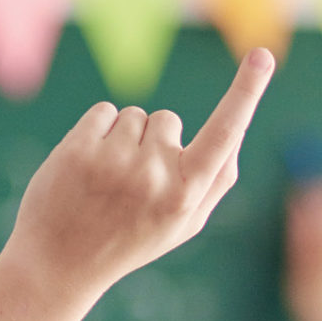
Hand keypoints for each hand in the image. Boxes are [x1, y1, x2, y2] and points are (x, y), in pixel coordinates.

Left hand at [2, 49, 274, 297]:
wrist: (59, 264)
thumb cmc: (130, 239)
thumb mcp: (183, 225)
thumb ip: (215, 182)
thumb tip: (236, 135)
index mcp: (187, 197)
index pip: (225, 135)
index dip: (246, 93)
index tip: (263, 56)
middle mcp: (154, 177)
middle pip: (169, 121)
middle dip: (156, 141)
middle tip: (132, 186)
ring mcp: (115, 162)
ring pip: (135, 116)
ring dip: (124, 139)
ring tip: (107, 180)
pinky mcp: (79, 149)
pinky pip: (104, 112)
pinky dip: (98, 131)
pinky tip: (88, 167)